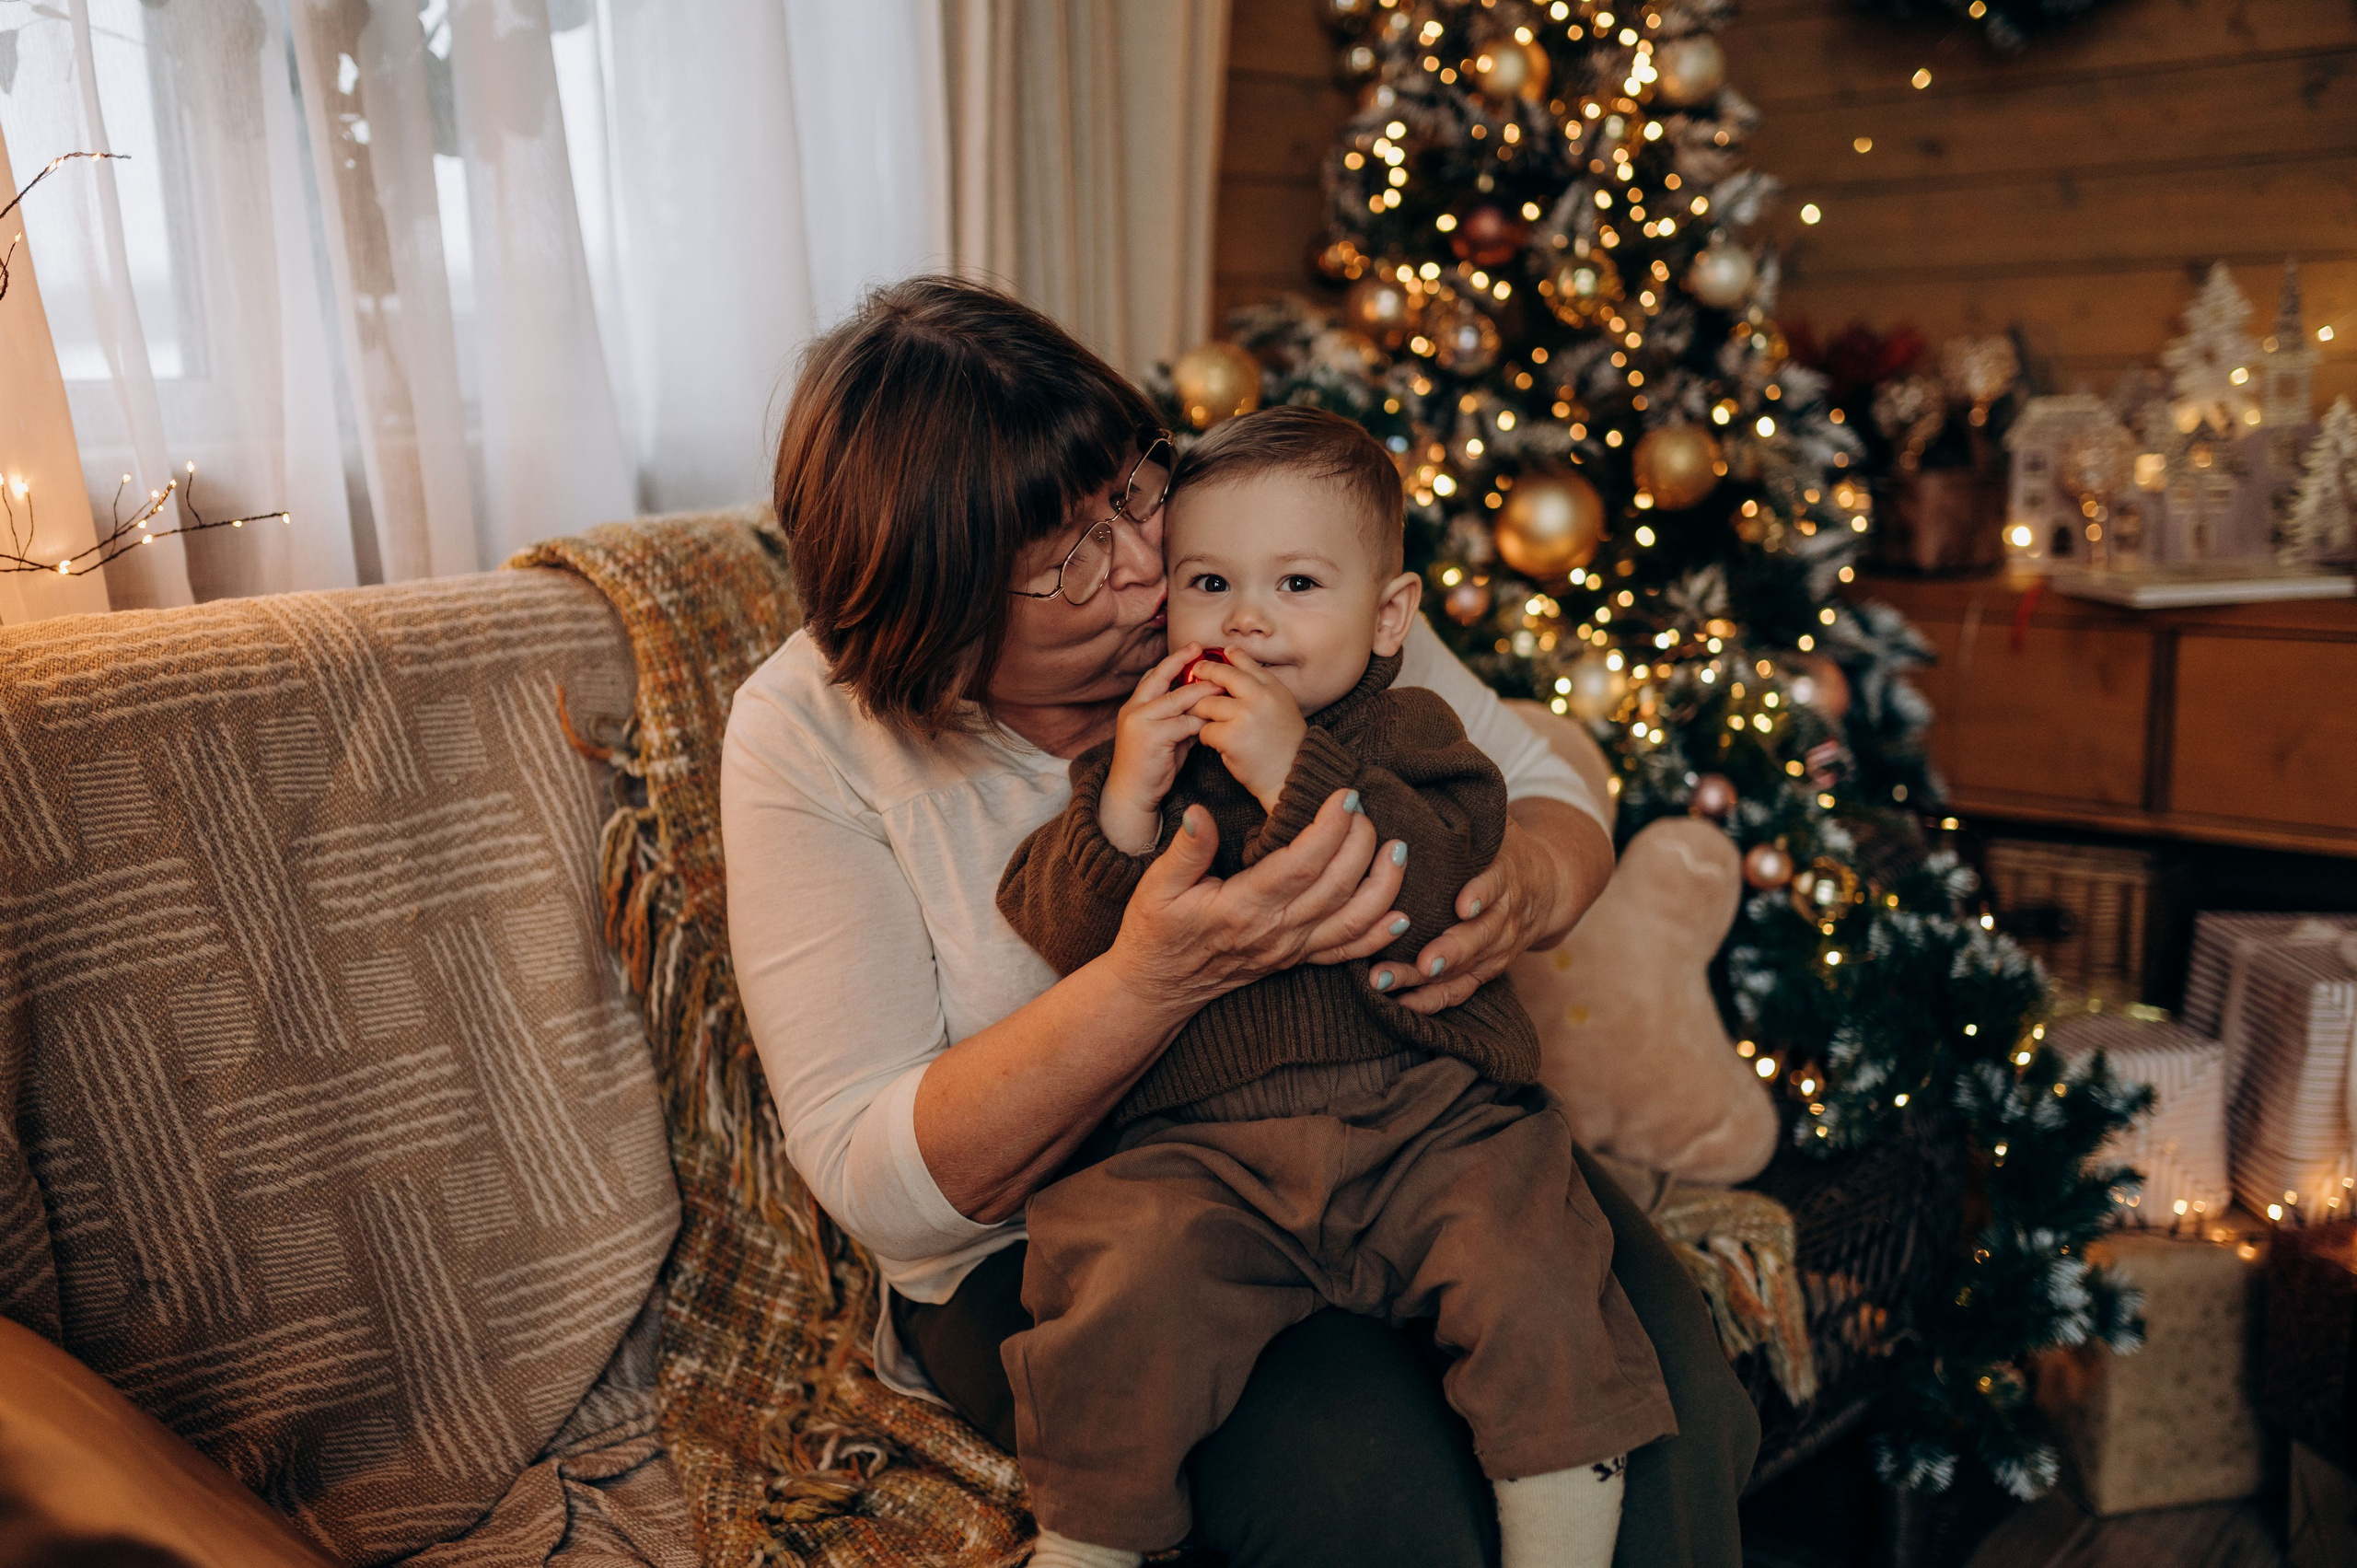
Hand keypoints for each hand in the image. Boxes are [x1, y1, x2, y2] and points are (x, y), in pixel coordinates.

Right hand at [1099, 643, 1211, 853]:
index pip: (1154, 676)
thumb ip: (1180, 719)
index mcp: (1134, 706)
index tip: (1193, 649)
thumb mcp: (1165, 736)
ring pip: (1177, 699)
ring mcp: (1141, 722)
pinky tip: (1215, 718)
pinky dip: (1201, 720)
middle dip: (1183, 662)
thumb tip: (1205, 706)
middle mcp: (1134, 709)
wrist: (1131, 794)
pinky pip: (1184, 723)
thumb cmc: (1152, 767)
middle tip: (1204, 651)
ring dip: (1202, 692)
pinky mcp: (1152, 737)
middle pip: (1161, 678)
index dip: (1174, 662)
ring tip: (1223, 685)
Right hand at [1104, 790, 1411, 1015]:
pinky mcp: (1295, 961)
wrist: (1156, 988)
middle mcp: (1274, 933)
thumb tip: (1200, 814)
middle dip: (1362, 844)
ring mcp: (1289, 950)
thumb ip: (1185, 851)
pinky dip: (1379, 936)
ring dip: (1383, 887)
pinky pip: (1346, 952)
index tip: (1345, 795)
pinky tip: (1401, 914)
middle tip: (1365, 808)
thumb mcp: (1156, 887)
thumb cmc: (1154, 932)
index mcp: (1242, 908)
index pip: (1301, 865)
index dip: (1330, 829)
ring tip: (1398, 850)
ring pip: (1353, 921)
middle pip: (1337, 887)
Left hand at [1187, 650, 1307, 812]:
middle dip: (1205, 673)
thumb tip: (1238, 664)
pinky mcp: (1231, 736)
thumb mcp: (1282, 707)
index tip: (1221, 653)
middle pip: (1223, 676)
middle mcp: (1261, 697)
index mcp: (1274, 689)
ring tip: (1206, 721)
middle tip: (1195, 673)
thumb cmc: (1284, 745)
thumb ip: (1262, 689)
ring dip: (1202, 714)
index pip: (1248, 665)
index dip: (1232, 657)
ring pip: (1207, 704)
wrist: (1290, 775)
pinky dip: (1206, 738)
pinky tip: (1216, 745)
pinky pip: (1205, 730)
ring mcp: (1245, 715)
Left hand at [1374, 800, 1612, 1011]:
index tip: (1463, 902)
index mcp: (1505, 872)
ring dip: (1429, 979)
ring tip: (1391, 985)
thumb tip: (1416, 776)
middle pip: (1480, 934)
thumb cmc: (1502, 846)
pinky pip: (1464, 987)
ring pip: (1467, 967)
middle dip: (1450, 949)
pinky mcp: (1489, 966)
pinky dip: (1436, 999)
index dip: (1482, 892)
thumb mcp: (1494, 824)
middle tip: (1421, 960)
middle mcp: (1505, 913)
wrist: (1551, 882)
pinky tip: (1403, 1006)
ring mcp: (1499, 944)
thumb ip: (1462, 810)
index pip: (1497, 882)